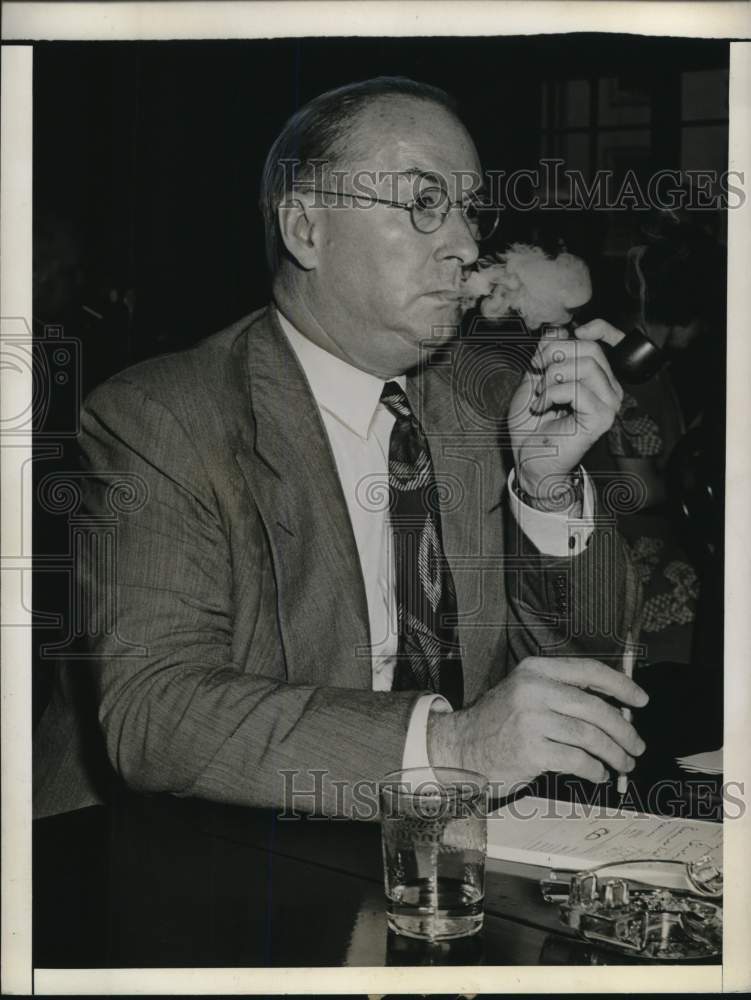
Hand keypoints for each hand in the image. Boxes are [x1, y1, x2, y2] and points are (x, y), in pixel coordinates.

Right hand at [428, 656, 647, 791]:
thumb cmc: (500, 722)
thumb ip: (563, 693)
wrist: (462, 746)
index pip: (588, 671)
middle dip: (624, 730)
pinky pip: (577, 761)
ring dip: (615, 754)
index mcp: (536, 670)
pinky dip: (595, 770)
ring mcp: (531, 720)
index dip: (621, 685)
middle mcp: (533, 690)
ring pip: (590, 737)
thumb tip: (615, 709)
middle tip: (636, 746)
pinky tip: (598, 774)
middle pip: (595, 708)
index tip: (641, 700)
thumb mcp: (526, 692)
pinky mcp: (530, 751)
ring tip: (623, 764)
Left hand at [507, 323, 623, 502]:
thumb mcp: (534, 378)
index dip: (596, 328)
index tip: (569, 334)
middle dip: (555, 354)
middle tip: (537, 372)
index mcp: (596, 376)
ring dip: (552, 376)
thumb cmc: (532, 424)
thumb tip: (558, 330)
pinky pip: (577, 389)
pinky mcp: (601, 418)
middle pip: (591, 349)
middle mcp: (608, 388)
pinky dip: (552, 394)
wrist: (528, 457)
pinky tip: (542, 408)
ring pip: (587, 365)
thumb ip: (547, 353)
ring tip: (540, 395)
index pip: (609, 340)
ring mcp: (608, 404)